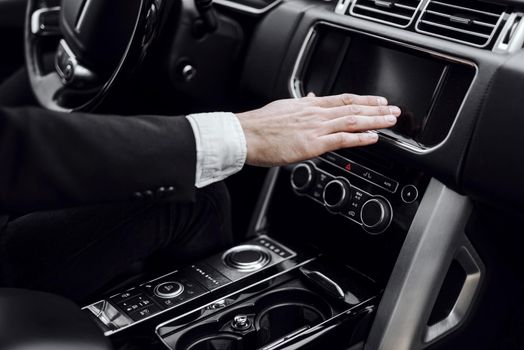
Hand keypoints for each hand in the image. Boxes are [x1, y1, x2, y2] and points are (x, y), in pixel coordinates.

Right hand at [236, 93, 400, 166]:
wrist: (246, 134)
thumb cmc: (260, 125)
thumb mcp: (283, 107)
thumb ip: (301, 104)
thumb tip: (311, 97)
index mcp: (308, 105)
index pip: (342, 99)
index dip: (363, 100)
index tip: (378, 100)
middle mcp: (316, 113)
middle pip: (353, 109)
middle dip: (376, 109)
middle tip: (393, 110)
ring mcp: (316, 128)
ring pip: (352, 121)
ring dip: (374, 121)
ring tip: (390, 121)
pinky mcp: (312, 144)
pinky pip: (342, 139)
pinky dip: (360, 138)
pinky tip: (373, 138)